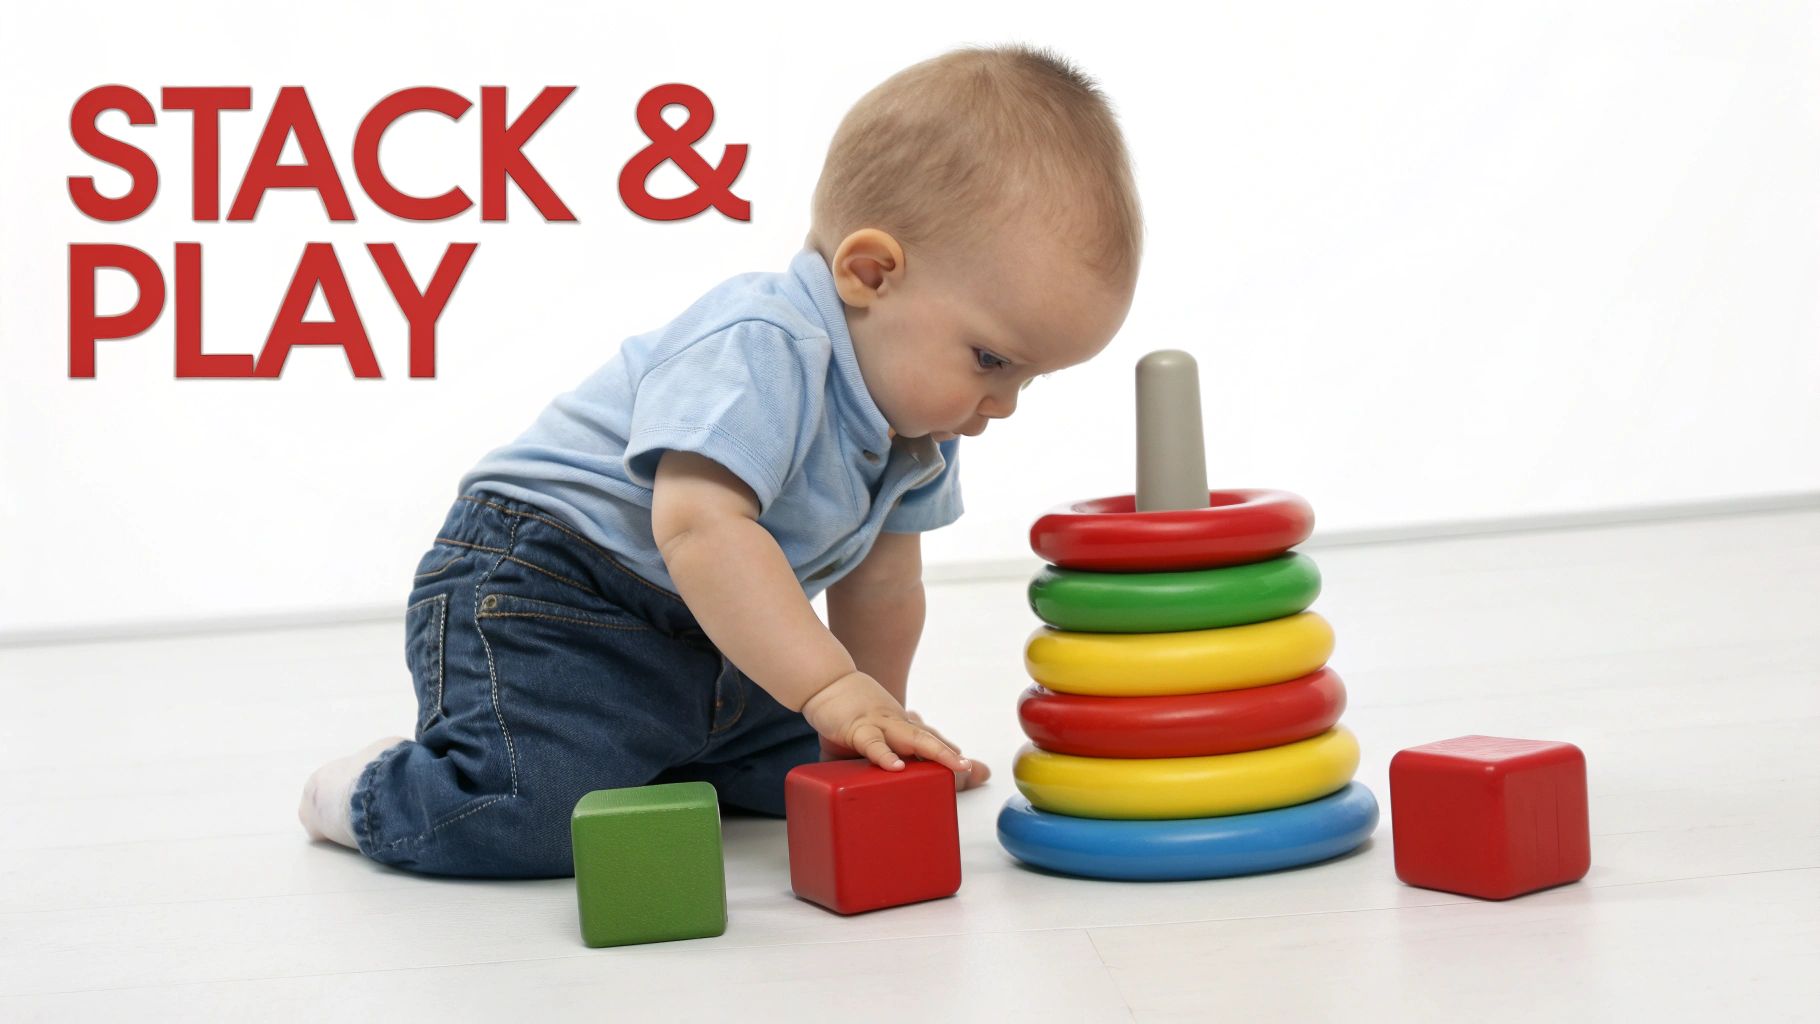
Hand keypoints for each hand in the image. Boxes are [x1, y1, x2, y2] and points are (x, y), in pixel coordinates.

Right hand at [801, 671, 971, 775]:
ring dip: (937, 752)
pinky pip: (873, 743)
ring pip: (913, 738)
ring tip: (957, 767)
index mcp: (899, 727)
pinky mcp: (856, 728)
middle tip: (974, 770)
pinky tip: (896, 767)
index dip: (947, 751)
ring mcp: (880, 725)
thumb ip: (870, 760)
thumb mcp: (861, 739)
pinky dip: (885, 755)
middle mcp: (896, 724)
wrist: (823, 681)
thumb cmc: (844, 714)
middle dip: (952, 756)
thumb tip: (878, 779)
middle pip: (930, 739)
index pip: (928, 739)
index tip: (970, 768)